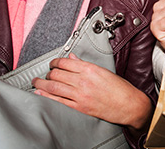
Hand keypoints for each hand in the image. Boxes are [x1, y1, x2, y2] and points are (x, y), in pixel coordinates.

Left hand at [32, 54, 151, 131]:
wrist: (128, 104)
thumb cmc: (119, 88)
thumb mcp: (103, 71)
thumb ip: (84, 64)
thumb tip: (72, 58)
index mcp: (90, 69)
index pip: (65, 62)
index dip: (55, 62)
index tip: (52, 63)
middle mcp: (83, 81)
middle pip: (57, 74)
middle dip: (48, 73)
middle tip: (45, 73)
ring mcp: (80, 95)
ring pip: (54, 87)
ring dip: (42, 84)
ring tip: (36, 82)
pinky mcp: (79, 107)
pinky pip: (58, 101)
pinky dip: (47, 97)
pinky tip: (40, 94)